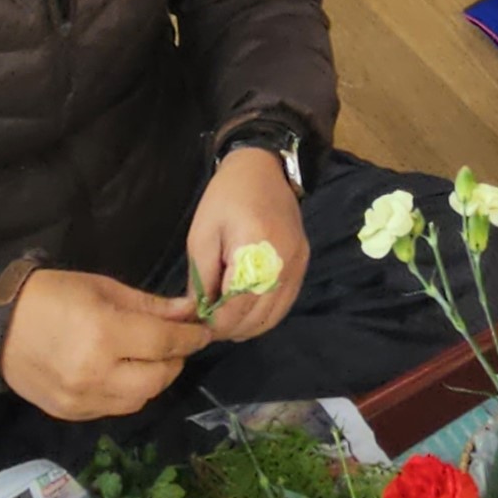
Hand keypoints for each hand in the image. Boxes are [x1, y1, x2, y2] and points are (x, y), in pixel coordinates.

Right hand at [0, 270, 203, 421]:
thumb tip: (189, 312)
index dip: (190, 338)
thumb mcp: (104, 288)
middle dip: (174, 361)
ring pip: (139, 400)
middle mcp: (95, 374)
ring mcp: (81, 400)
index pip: (164, 343)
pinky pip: (114, 409)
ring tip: (149, 358)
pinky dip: (128, 393)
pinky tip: (124, 373)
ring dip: (153, 380)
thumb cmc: (53, 295)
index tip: (204, 332)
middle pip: (157, 379)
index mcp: (104, 334)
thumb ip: (150, 306)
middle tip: (174, 344)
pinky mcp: (70, 414)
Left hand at [185, 144, 313, 345]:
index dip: (215, 323)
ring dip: (246, 326)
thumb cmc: (226, 197)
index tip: (197, 326)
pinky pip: (284, 304)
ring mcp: (298, 265)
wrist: (263, 168)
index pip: (237, 306)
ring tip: (224, 319)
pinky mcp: (302, 265)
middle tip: (206, 324)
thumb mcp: (202, 235)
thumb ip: (200, 279)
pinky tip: (245, 311)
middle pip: (257, 317)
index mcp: (255, 249)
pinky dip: (264, 316)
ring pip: (273, 317)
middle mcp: (284, 262)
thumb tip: (195, 316)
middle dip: (229, 328)